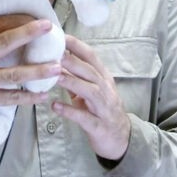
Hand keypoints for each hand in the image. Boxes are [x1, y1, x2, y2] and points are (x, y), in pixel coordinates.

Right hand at [0, 15, 62, 136]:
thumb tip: (17, 32)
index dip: (18, 20)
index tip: (38, 18)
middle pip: (4, 42)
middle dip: (28, 33)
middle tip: (49, 27)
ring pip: (12, 74)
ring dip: (37, 71)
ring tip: (57, 68)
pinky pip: (11, 98)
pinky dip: (29, 97)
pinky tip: (43, 95)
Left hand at [52, 34, 130, 161]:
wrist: (122, 140)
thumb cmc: (103, 112)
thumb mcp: (91, 92)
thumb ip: (76, 78)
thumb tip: (56, 62)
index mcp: (103, 79)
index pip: (92, 58)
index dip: (77, 46)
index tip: (61, 36)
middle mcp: (106, 91)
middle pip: (90, 72)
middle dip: (72, 61)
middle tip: (54, 52)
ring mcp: (104, 109)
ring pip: (89, 91)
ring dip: (72, 82)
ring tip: (55, 75)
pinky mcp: (99, 126)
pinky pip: (84, 117)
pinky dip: (70, 111)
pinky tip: (55, 106)